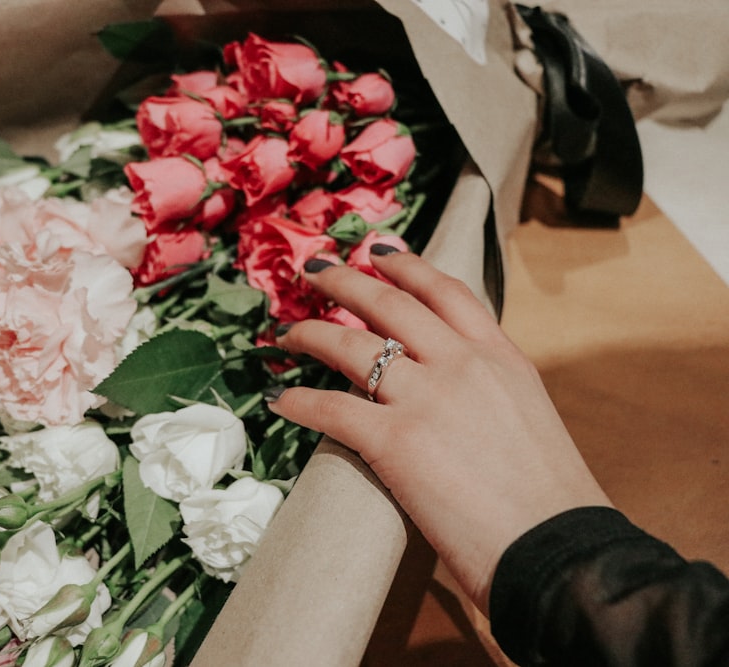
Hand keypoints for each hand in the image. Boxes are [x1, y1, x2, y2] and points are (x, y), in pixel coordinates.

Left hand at [268, 247, 610, 612]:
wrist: (556, 548)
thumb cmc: (549, 501)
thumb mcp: (528, 418)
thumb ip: (489, 391)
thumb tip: (456, 395)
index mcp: (501, 357)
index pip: (447, 292)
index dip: (407, 266)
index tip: (380, 252)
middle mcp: (462, 364)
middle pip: (389, 303)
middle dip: (345, 280)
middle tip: (315, 269)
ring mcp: (427, 398)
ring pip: (350, 346)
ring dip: (310, 333)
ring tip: (287, 332)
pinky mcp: (395, 440)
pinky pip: (330, 408)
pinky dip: (297, 401)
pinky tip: (278, 399)